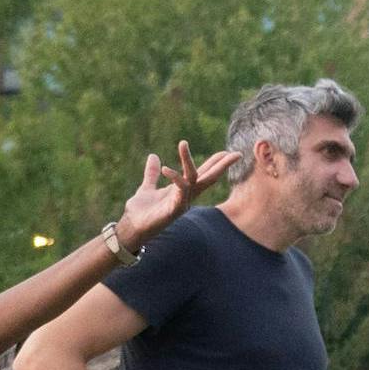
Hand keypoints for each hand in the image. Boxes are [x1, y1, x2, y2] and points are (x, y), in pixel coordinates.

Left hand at [113, 146, 232, 256]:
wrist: (132, 227)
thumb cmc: (141, 211)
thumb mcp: (147, 188)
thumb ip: (152, 174)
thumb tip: (154, 156)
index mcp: (182, 190)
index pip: (202, 173)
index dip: (215, 163)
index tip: (227, 151)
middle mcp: (186, 196)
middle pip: (208, 178)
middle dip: (222, 166)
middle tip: (237, 154)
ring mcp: (181, 203)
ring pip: (193, 179)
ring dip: (188, 161)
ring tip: (183, 142)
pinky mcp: (173, 210)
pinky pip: (179, 192)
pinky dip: (175, 179)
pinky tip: (166, 168)